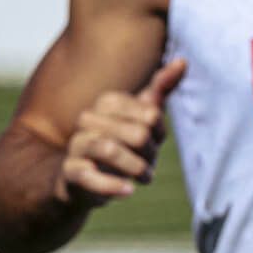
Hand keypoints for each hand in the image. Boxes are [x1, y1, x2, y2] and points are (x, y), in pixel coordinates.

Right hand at [55, 59, 184, 207]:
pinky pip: (88, 176)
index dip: (159, 133)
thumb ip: (160, 91)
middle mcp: (88, 119)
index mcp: (108, 102)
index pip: (151, 115)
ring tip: (144, 177)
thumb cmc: (121, 144)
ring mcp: (76, 144)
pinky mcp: (69, 171)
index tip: (155, 142)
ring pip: (110, 150)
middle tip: (149, 164)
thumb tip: (183, 61)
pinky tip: (128, 191)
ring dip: (136, 169)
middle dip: (150, 154)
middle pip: (137, 134)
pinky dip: (112, 186)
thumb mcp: (141, 117)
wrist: (84, 180)